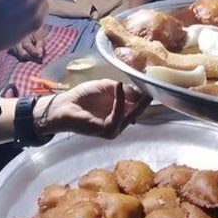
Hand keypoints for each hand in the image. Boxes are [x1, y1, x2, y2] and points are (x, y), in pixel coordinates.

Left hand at [35, 80, 150, 138]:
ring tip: (137, 87)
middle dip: (146, 101)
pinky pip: (119, 116)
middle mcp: (118, 122)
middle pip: (137, 112)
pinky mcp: (107, 131)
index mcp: (119, 112)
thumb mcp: (106, 86)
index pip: (136, 106)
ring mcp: (113, 128)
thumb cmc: (82, 96)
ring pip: (131, 115)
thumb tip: (140, 91)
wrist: (64, 105)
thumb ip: (123, 89)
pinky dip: (120, 101)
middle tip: (153, 89)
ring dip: (134, 100)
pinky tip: (119, 89)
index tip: (153, 86)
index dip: (145, 97)